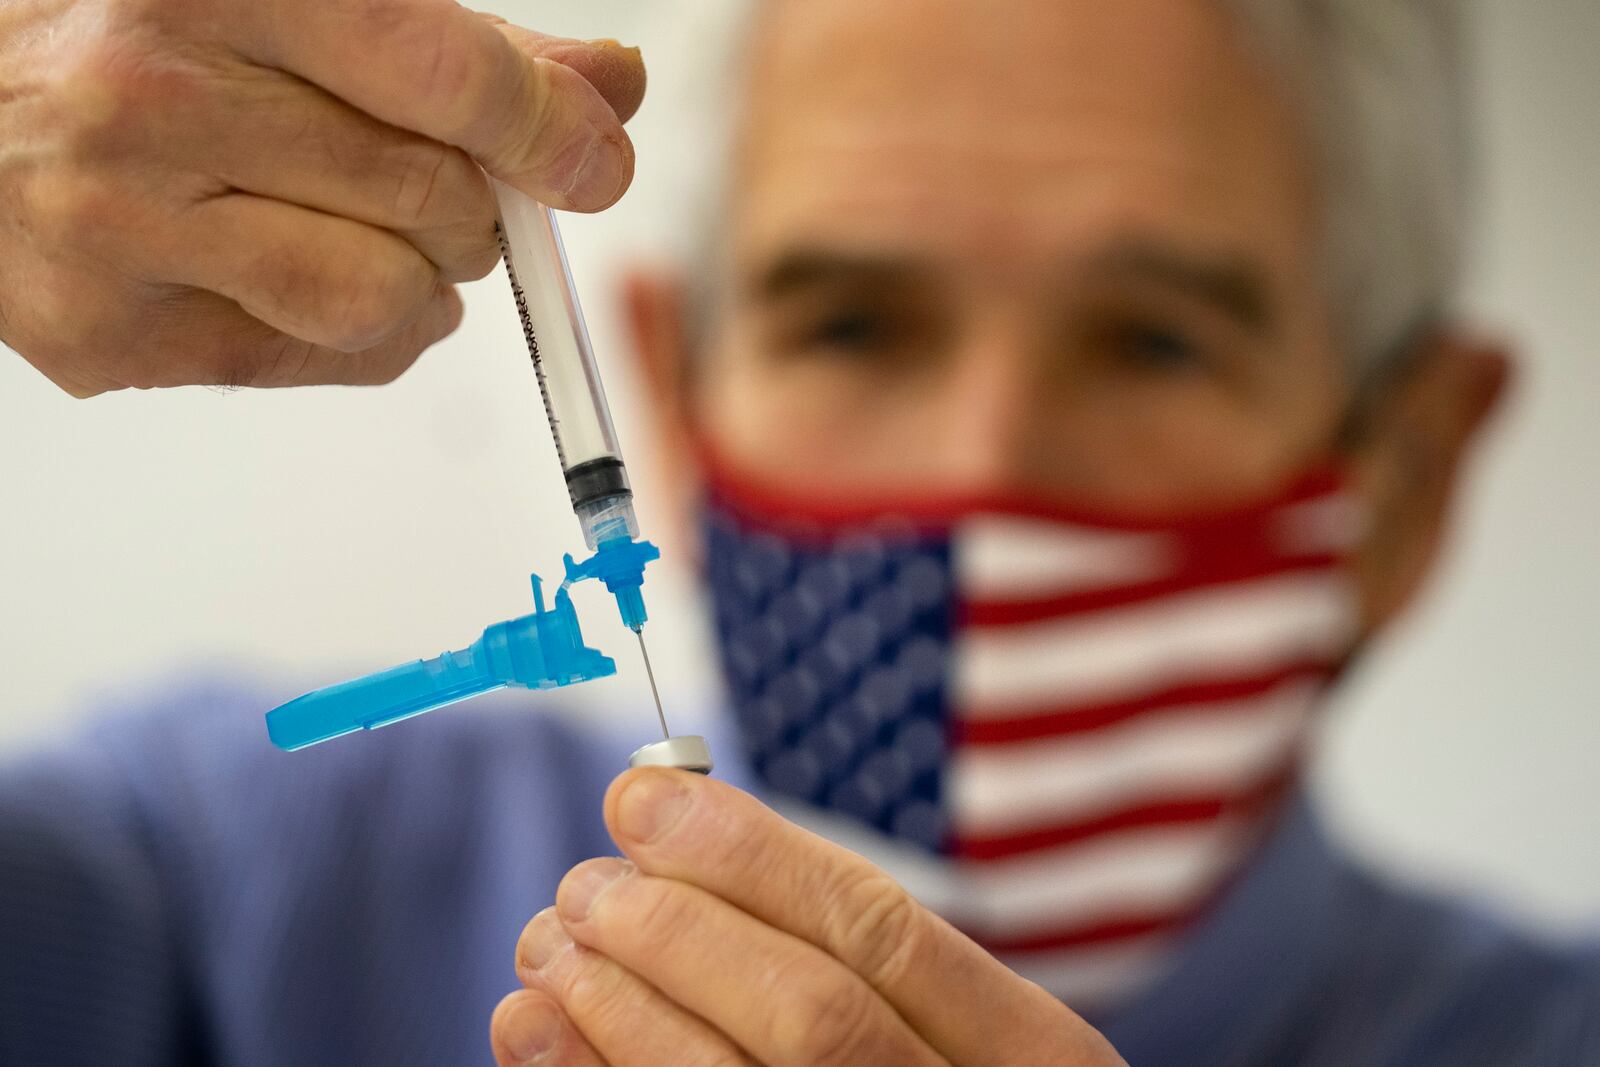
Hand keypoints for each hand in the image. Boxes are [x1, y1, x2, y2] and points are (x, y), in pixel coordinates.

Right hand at [0, 0, 644, 394]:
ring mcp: (120, 230)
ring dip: (428, 281)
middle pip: (430, 198)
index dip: (546, 128)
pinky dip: (369, 331)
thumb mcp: (295, 1)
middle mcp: (151, 103)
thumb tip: (612, 91)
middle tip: (445, 184)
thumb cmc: (142, 45)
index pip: (438, 74)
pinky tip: (313, 272)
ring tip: (383, 233)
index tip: (592, 158)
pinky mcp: (111, 336)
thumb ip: (462, 47)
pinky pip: (327, 363)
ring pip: (385, 301)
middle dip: (476, 204)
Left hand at [491, 769, 1126, 1065]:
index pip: (879, 930)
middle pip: (811, 1015)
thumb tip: (668, 827)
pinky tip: (533, 1035)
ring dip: (618, 1009)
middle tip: (585, 887)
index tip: (640, 797)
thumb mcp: (939, 1021)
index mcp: (1029, 1053)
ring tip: (550, 945)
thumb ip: (836, 942)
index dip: (749, 855)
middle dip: (680, 935)